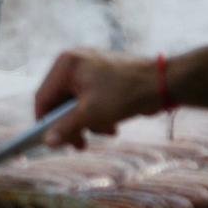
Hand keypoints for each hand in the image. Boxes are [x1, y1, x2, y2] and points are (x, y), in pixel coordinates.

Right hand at [32, 48, 159, 148]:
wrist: (164, 82)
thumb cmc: (126, 93)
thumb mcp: (92, 113)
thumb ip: (66, 128)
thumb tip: (47, 142)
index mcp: (66, 64)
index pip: (43, 97)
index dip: (44, 122)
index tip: (49, 142)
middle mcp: (74, 62)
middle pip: (60, 102)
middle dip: (72, 125)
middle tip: (80, 145)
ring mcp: (89, 68)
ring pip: (76, 104)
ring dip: (88, 122)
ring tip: (107, 131)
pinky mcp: (102, 76)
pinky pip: (90, 100)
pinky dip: (98, 115)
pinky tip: (113, 124)